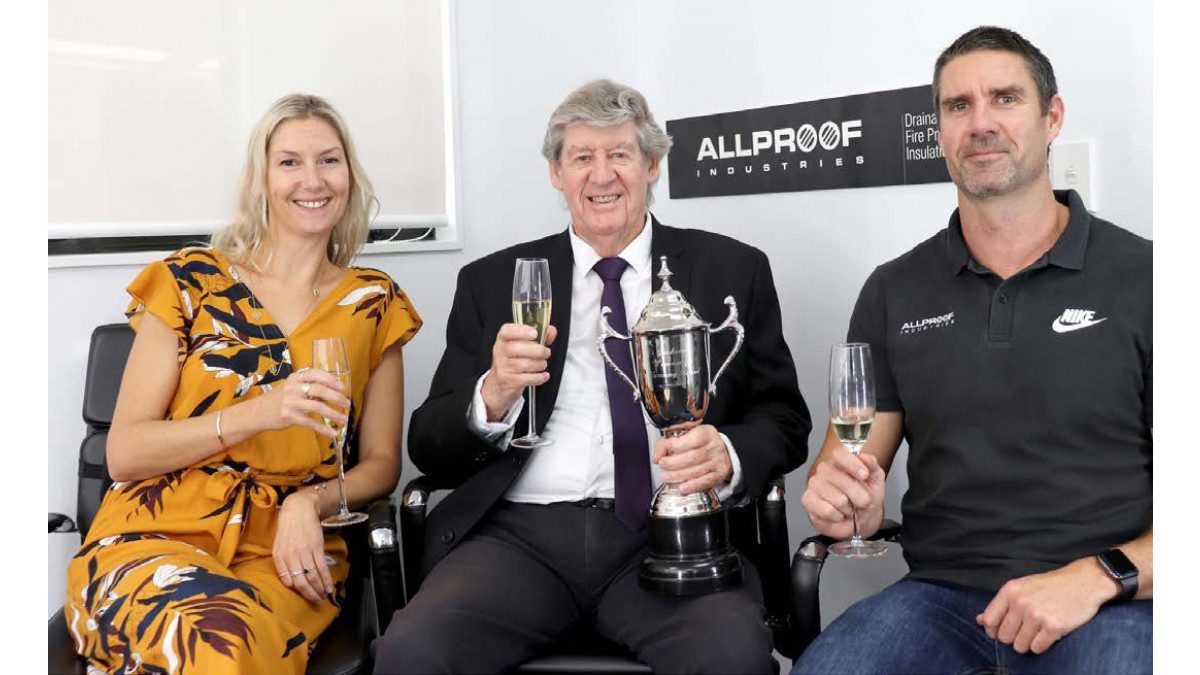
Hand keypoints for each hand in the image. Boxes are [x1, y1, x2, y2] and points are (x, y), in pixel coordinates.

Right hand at [255, 368, 349, 437]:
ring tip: (343, 418)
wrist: (257, 412)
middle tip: (347, 403)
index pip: (315, 373)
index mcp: (295, 378)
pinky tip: (332, 432)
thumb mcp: (291, 387)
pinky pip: (310, 422)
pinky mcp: (289, 417)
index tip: (341, 385)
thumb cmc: (278, 399)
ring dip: (334, 413)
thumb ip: (307, 387)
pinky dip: (323, 428)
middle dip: (336, 397)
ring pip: (318, 406)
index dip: (330, 378)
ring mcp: (290, 402)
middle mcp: (293, 388)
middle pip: (319, 390)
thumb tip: (332, 391)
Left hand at [273, 490, 334, 603]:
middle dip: (310, 595)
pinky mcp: (316, 547)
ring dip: (320, 589)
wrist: (299, 509)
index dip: (296, 592)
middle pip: (301, 582)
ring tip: (323, 596)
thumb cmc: (288, 528)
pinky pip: (322, 567)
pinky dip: (326, 579)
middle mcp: (291, 555)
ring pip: (312, 576)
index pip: (287, 581)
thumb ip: (282, 562)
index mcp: (279, 556)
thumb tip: (290, 580)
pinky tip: (329, 586)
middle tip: (316, 602)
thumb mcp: (278, 545)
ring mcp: (304, 551)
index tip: (303, 596)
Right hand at [480, 324, 557, 420]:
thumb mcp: (525, 345)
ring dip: (540, 364)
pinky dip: (539, 377)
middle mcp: (501, 351)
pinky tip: (543, 375)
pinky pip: (527, 378)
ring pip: (525, 364)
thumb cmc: (514, 360)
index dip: (521, 331)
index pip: (507, 331)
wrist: (500, 383)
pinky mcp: (508, 381)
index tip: (535, 333)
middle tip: (546, 352)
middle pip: (517, 348)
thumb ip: (541, 336)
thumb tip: (551, 331)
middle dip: (538, 350)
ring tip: (542, 364)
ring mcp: (503, 367)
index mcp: (503, 339)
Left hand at [652, 424, 732, 494]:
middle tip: (663, 464)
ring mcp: (717, 462)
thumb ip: (666, 444)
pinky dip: (692, 486)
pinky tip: (682, 488)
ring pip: (696, 471)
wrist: (722, 453)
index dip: (676, 445)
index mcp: (706, 433)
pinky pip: (705, 482)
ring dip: (678, 476)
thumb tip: (656, 456)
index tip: (666, 448)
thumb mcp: (684, 437)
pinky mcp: (718, 475)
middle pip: (692, 457)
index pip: (692, 439)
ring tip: (666, 476)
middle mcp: (714, 446)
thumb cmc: (700, 444)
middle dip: (673, 463)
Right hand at [801, 444, 885, 538]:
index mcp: (840, 461)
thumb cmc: (865, 497)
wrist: (859, 519)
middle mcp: (825, 470)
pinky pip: (828, 510)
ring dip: (848, 508)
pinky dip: (838, 516)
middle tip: (863, 502)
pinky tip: (838, 514)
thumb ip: (872, 466)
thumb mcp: (875, 480)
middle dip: (859, 496)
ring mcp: (814, 484)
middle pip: (842, 479)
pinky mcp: (808, 500)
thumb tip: (865, 457)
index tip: (864, 475)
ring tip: (848, 508)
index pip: (840, 454)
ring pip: (838, 499)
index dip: (852, 464)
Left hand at [976, 558, 1116, 653]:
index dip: (992, 630)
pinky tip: (1047, 634)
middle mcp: (1021, 603)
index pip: (989, 620)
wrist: (1083, 582)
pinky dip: (1041, 645)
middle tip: (1024, 631)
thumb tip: (979, 621)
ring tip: (1036, 632)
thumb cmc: (1050, 585)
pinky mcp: (1053, 627)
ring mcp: (1037, 615)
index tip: (1000, 631)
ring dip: (1027, 643)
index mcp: (1010, 591)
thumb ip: (1000, 605)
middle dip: (1012, 638)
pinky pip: (1037, 648)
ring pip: (1019, 645)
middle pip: (1003, 636)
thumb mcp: (1021, 587)